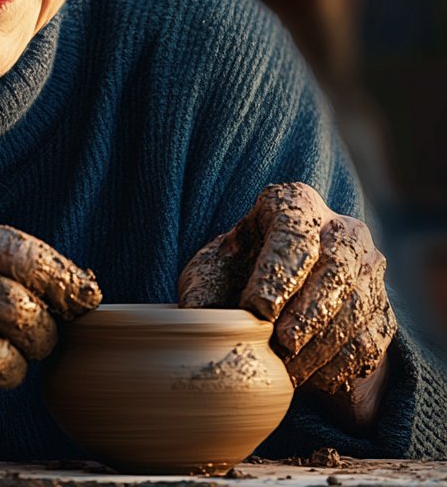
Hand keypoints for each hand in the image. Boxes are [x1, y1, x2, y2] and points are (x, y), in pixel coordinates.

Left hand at [178, 183, 395, 410]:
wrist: (283, 296)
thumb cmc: (239, 275)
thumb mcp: (214, 273)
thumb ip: (203, 289)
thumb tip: (195, 316)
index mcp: (294, 203)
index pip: (294, 231)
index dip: (278, 271)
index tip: (257, 308)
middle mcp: (342, 228)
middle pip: (337, 266)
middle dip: (308, 311)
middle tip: (280, 344)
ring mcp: (370, 269)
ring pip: (356, 308)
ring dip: (320, 346)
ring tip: (285, 370)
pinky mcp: (384, 310)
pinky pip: (369, 342)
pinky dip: (339, 364)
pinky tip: (310, 376)